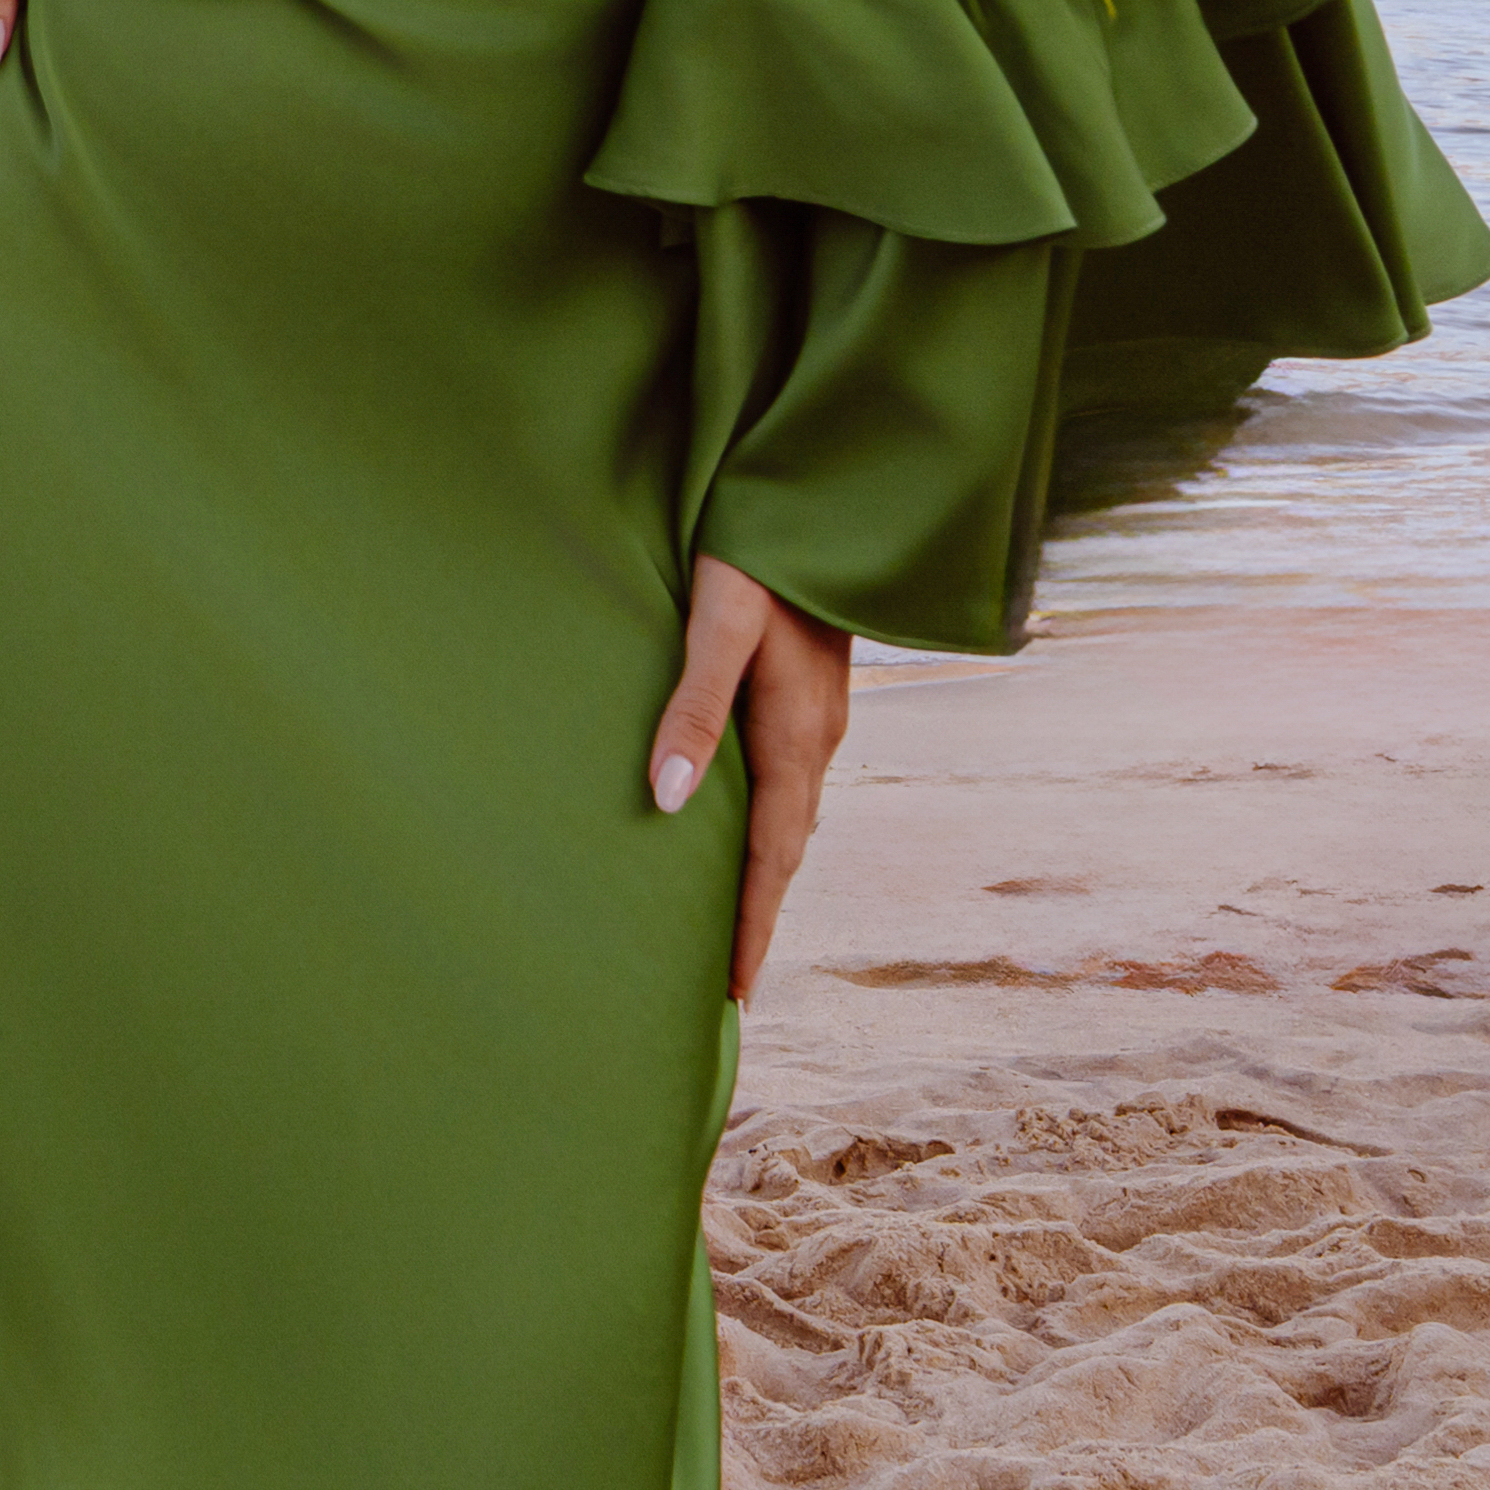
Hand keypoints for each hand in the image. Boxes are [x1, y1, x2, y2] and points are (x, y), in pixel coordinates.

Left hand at [648, 553, 854, 999]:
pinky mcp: (808, 691)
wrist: (821, 493)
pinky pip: (787, 782)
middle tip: (727, 983)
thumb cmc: (757, 553)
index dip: (752, 927)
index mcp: (798, 734)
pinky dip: (766, 825)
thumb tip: (669, 801)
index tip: (735, 996)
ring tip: (729, 923)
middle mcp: (817, 736)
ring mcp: (818, 714)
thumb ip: (693, 708)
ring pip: (789, 816)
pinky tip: (739, 826)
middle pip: (786, 849)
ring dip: (763, 873)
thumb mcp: (717, 625)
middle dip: (757, 916)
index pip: (772, 857)